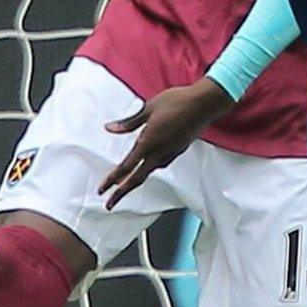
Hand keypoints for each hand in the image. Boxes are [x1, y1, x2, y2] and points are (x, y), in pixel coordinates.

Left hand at [97, 78, 237, 208]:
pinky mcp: (178, 150)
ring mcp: (170, 153)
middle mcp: (159, 152)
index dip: (111, 180)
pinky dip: (150, 167)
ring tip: (125, 183)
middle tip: (110, 204)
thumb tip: (110, 128)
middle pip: (137, 179)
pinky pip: (161, 163)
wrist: (204, 104)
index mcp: (148, 142)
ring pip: (149, 171)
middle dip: (121, 193)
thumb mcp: (148, 109)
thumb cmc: (177, 102)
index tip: (102, 190)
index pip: (125, 167)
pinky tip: (148, 163)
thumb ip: (129, 122)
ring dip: (136, 179)